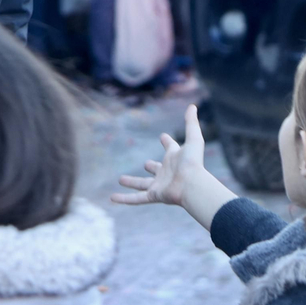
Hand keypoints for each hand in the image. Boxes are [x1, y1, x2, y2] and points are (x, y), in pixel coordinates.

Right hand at [111, 107, 237, 229]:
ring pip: (142, 185)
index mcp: (175, 159)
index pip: (171, 148)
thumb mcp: (193, 139)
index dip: (168, 142)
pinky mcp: (154, 196)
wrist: (193, 185)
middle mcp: (167, 172)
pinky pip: (137, 199)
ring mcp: (160, 185)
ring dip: (131, 183)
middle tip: (145, 164)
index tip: (163, 137)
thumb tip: (192, 105)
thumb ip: (191, 123)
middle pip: (156, 169)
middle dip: (151, 167)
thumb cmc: (194, 163)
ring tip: (121, 180)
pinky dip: (124, 199)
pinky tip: (112, 198)